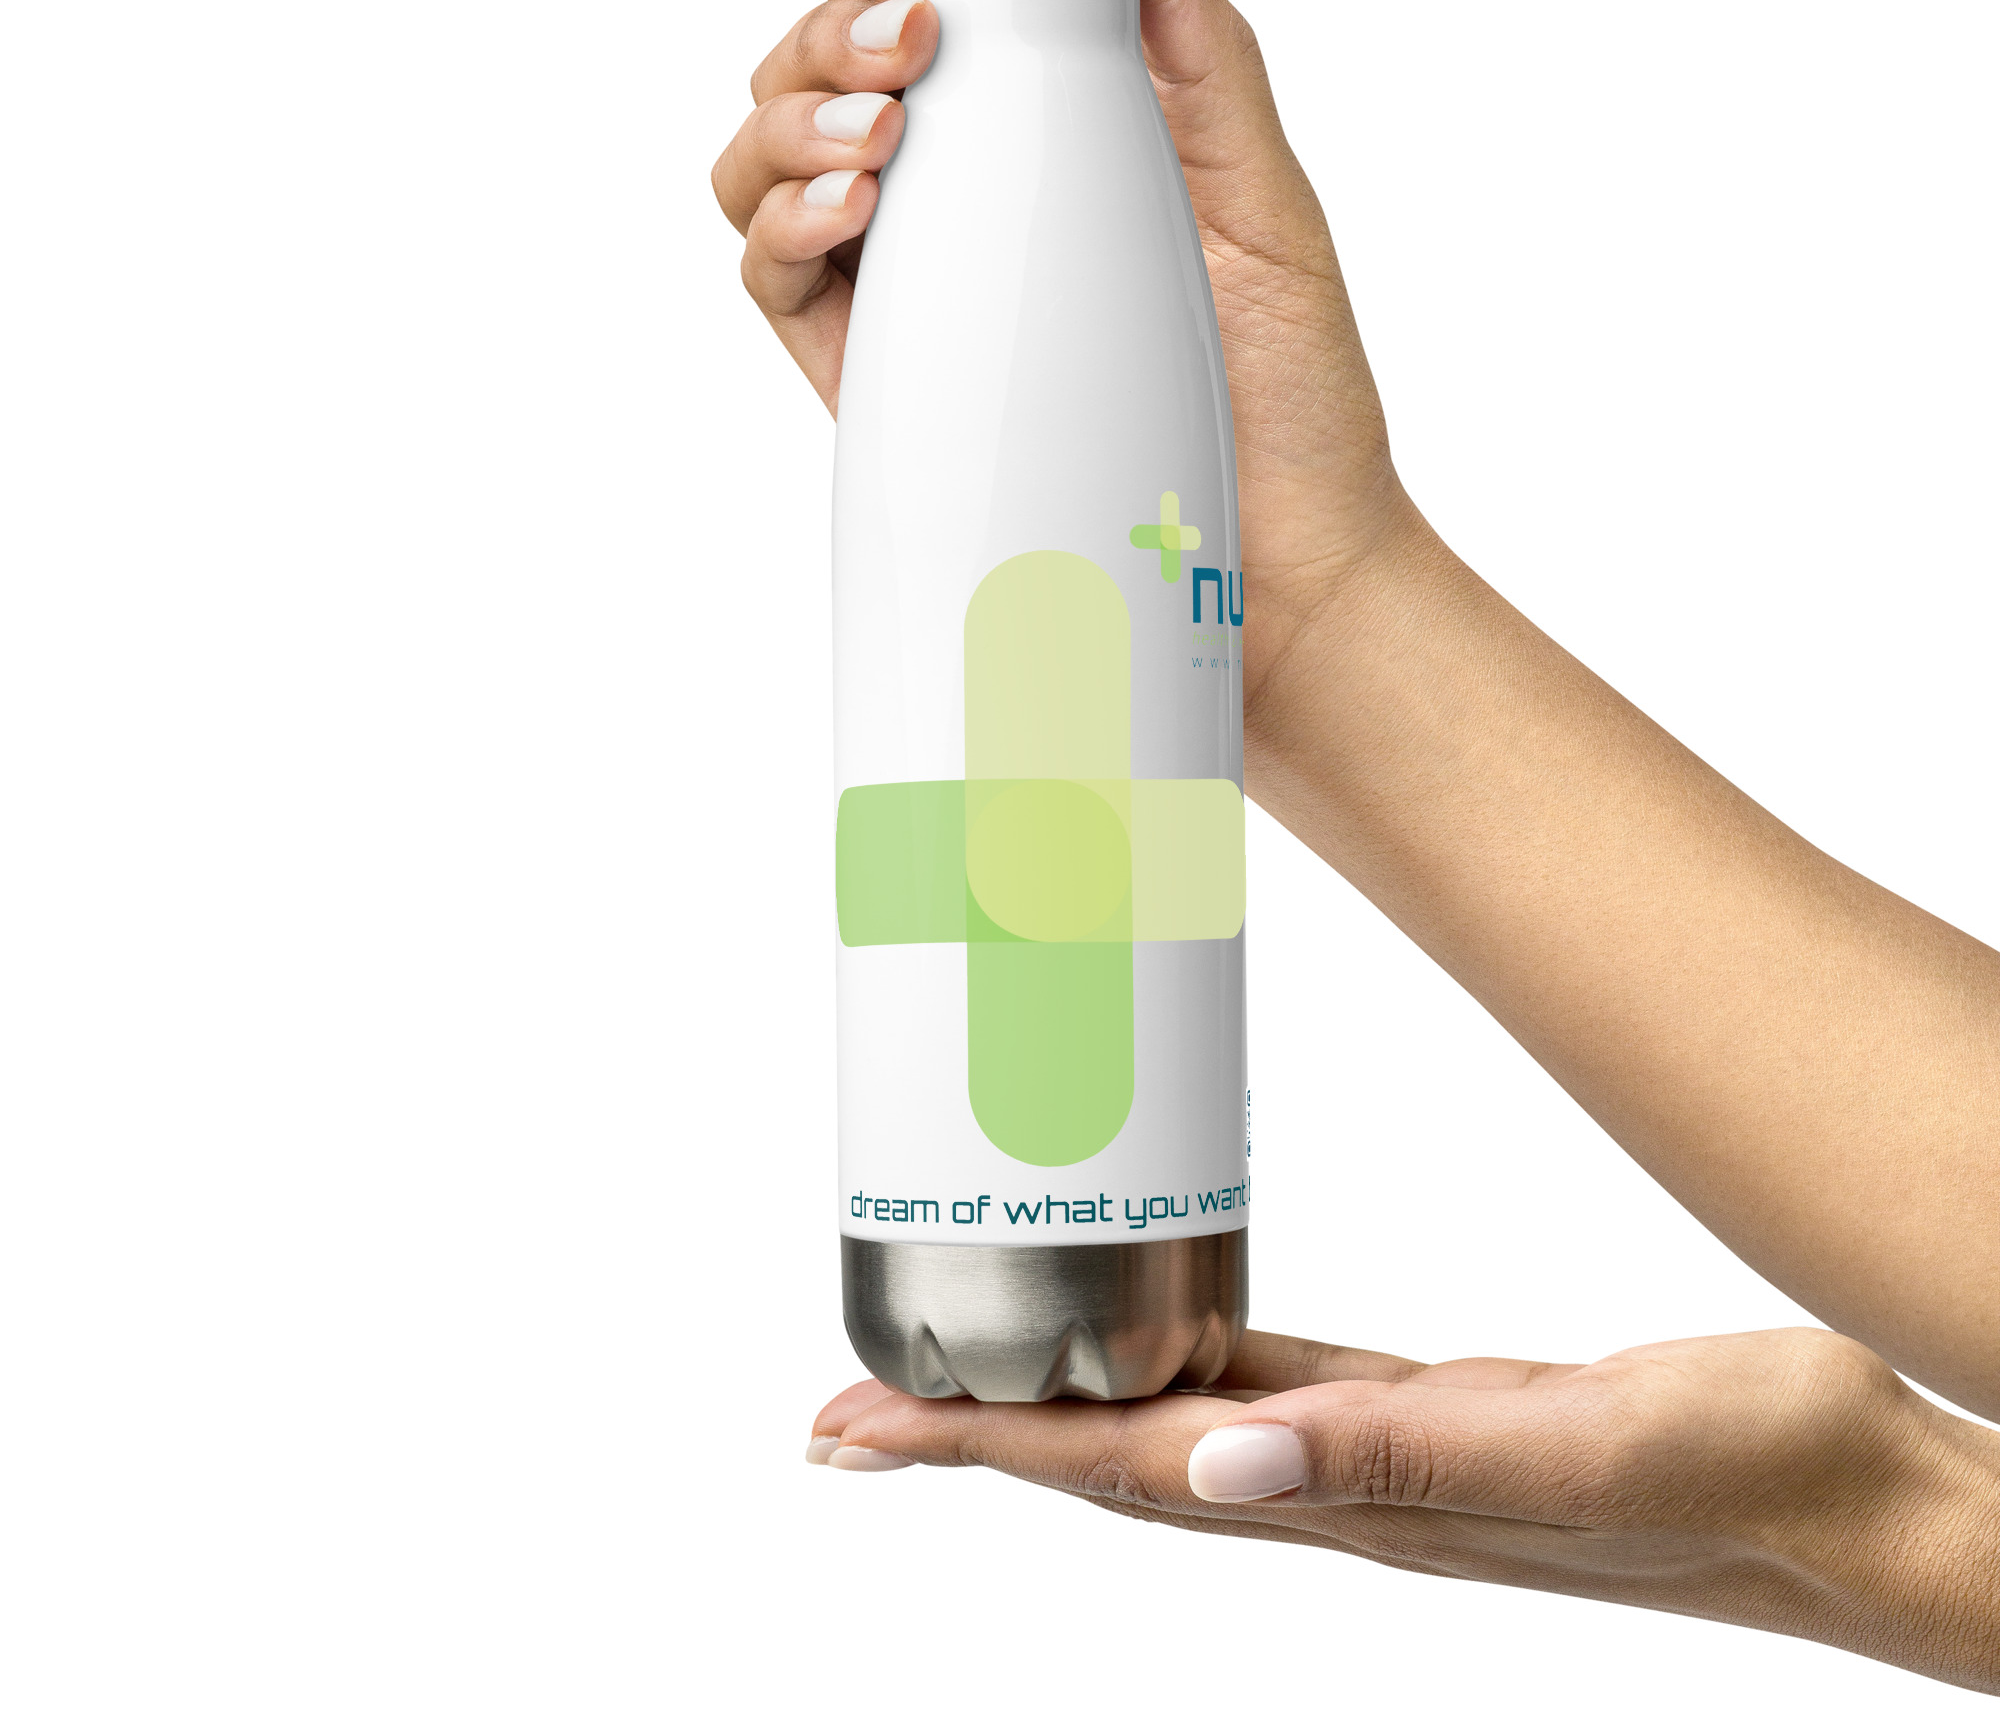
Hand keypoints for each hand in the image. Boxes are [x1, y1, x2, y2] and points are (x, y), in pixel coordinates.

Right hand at [710, 0, 1417, 723]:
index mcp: (1032, 156)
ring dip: (791, 123)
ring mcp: (909, 307)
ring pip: (769, 176)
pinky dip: (780, 230)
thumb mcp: (1261, 202)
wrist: (1283, 577)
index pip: (915, 35)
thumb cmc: (1288, 404)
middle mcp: (953, 222)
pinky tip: (850, 209)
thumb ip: (1201, 55)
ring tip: (879, 133)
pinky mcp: (880, 396)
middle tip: (911, 43)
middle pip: (818, 88)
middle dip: (830, 34)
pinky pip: (778, 290)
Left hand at [808, 1325, 1999, 1693]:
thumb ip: (1401, 1461)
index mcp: (1353, 1498)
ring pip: (1167, 1435)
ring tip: (951, 1389)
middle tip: (841, 1415)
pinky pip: (1256, 1390)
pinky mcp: (1423, 1416)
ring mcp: (1375, 1459)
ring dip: (1049, 1418)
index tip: (849, 1433)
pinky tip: (1143, 1355)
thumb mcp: (1582, 1454)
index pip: (1115, 1475)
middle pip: (1106, 1466)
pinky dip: (1169, 1375)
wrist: (1852, 1502)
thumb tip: (1215, 1468)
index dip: (976, 1451)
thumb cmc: (1746, 1474)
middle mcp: (1337, 1488)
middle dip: (969, 1439)